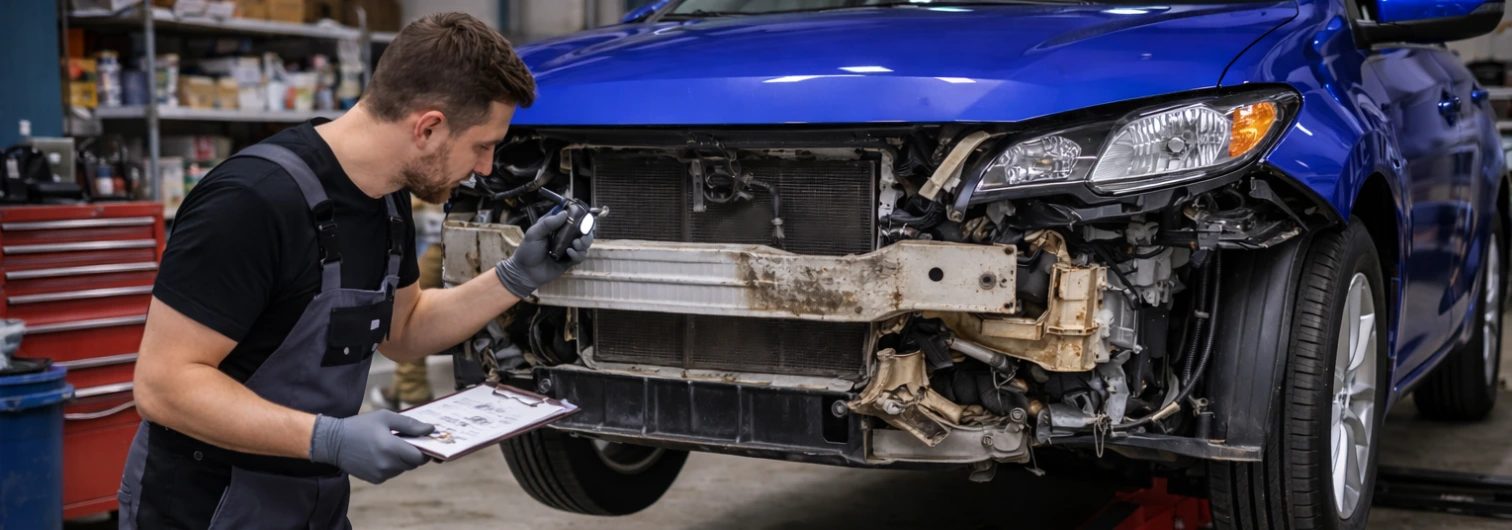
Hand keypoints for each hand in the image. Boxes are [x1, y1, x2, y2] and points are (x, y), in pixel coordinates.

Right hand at [308, 410, 433, 483]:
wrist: (333, 442)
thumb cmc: (360, 426)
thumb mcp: (385, 417)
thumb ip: (410, 424)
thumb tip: (431, 429)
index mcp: (391, 448)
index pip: (420, 457)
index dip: (424, 449)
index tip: (422, 440)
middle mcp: (387, 464)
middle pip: (413, 463)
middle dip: (413, 453)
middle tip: (404, 440)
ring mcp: (381, 474)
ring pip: (403, 468)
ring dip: (402, 459)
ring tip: (389, 445)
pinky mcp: (375, 480)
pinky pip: (392, 473)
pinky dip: (392, 465)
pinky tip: (380, 454)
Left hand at [495, 211, 593, 298]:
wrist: (525, 273)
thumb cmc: (527, 251)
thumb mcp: (534, 233)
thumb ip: (548, 223)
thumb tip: (564, 213)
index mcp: (555, 226)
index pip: (570, 216)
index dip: (578, 214)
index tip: (582, 215)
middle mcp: (564, 236)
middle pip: (582, 229)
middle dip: (586, 231)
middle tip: (583, 234)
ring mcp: (568, 248)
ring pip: (584, 243)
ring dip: (584, 242)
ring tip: (576, 244)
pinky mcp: (569, 260)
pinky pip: (580, 256)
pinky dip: (578, 254)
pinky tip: (569, 253)